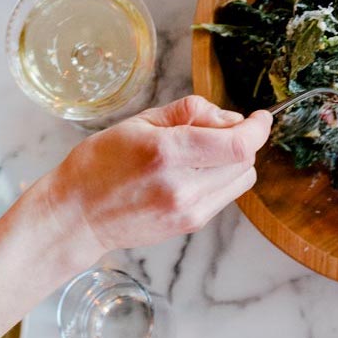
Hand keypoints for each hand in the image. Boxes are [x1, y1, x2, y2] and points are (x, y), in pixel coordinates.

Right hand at [39, 96, 270, 261]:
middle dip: (242, 139)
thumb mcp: (139, 122)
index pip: (238, 143)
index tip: (259, 117)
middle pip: (245, 160)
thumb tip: (227, 117)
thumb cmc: (100, 164)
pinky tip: (193, 173)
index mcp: (168, 153)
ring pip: (242, 180)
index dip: (257, 128)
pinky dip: (221, 179)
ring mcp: (189, 210)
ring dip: (234, 161)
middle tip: (217, 130)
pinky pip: (225, 195)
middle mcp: (183, 186)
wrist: (77, 216)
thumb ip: (189, 112)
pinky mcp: (191, 224)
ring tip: (202, 153)